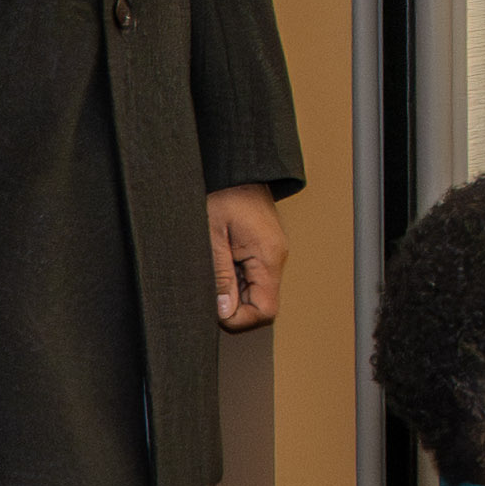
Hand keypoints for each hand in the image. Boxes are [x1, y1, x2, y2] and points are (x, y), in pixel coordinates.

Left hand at [209, 182, 286, 331]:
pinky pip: (253, 275)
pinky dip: (235, 276)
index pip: (265, 310)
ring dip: (233, 289)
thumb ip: (219, 276)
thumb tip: (223, 310)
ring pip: (256, 290)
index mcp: (267, 258)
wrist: (236, 169)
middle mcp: (275, 258)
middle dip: (234, 303)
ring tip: (213, 266)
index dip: (239, 317)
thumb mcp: (212, 237)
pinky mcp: (263, 249)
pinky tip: (220, 260)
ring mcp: (271, 254)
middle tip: (209, 285)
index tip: (216, 307)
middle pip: (262, 303)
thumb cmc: (224, 194)